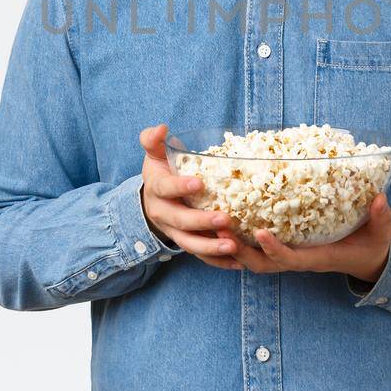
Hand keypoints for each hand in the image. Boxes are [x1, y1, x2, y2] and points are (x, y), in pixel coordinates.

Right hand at [137, 124, 242, 270]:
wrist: (152, 201)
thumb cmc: (161, 172)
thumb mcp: (154, 154)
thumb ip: (153, 140)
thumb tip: (161, 128)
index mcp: (157, 189)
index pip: (166, 189)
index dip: (180, 187)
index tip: (199, 183)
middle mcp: (164, 214)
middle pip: (181, 221)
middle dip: (202, 221)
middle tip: (225, 218)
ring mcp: (175, 232)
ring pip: (190, 244)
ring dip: (211, 247)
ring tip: (233, 246)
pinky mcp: (188, 243)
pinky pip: (201, 257)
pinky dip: (218, 262)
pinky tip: (237, 262)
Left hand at [226, 191, 390, 280]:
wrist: (368, 259)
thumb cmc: (373, 245)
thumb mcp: (381, 233)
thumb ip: (380, 218)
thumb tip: (380, 199)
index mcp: (319, 258)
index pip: (291, 259)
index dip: (274, 249)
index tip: (259, 232)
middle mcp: (300, 259)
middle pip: (262, 264)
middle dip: (240, 251)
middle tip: (221, 230)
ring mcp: (291, 255)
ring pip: (255, 260)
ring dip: (234, 247)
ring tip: (215, 225)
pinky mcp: (287, 248)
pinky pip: (258, 251)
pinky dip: (240, 242)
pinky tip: (226, 224)